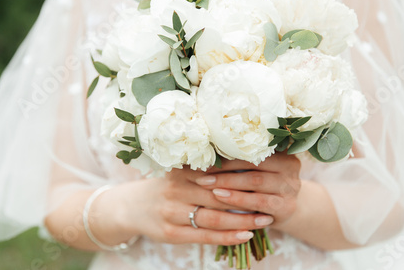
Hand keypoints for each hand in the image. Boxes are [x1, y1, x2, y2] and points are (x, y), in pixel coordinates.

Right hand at [114, 167, 275, 245]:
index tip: (265, 178)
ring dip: (242, 220)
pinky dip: (227, 236)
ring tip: (264, 220)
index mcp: (181, 171)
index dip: (242, 177)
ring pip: (214, 217)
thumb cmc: (166, 187)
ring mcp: (172, 213)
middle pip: (218, 195)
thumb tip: (244, 166)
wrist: (132, 207)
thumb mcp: (180, 173)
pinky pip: (205, 236)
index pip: (218, 174)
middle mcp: (176, 190)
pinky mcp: (171, 233)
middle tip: (271, 200)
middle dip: (247, 199)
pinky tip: (245, 236)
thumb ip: (205, 170)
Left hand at [194, 152, 301, 229]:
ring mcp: (291, 187)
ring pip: (255, 182)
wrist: (285, 209)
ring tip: (206, 184)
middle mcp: (290, 166)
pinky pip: (258, 202)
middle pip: (253, 164)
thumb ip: (242, 158)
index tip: (205, 156)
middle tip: (201, 173)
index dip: (227, 153)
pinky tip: (220, 197)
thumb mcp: (258, 168)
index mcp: (282, 150)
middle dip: (224, 169)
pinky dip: (237, 199)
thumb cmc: (264, 184)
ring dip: (228, 183)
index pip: (252, 149)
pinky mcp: (286, 207)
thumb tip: (206, 149)